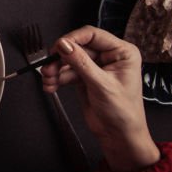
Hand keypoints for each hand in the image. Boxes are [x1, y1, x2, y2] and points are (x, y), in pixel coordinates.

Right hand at [40, 25, 159, 171]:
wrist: (120, 136)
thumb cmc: (123, 113)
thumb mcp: (101, 85)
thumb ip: (81, 62)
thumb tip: (64, 44)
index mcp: (122, 53)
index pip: (93, 35)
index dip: (73, 39)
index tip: (58, 47)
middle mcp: (109, 57)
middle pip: (77, 48)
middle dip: (61, 59)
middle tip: (48, 67)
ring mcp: (96, 67)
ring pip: (69, 59)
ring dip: (56, 70)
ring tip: (48, 79)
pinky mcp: (85, 77)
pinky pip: (67, 71)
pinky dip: (57, 78)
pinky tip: (51, 85)